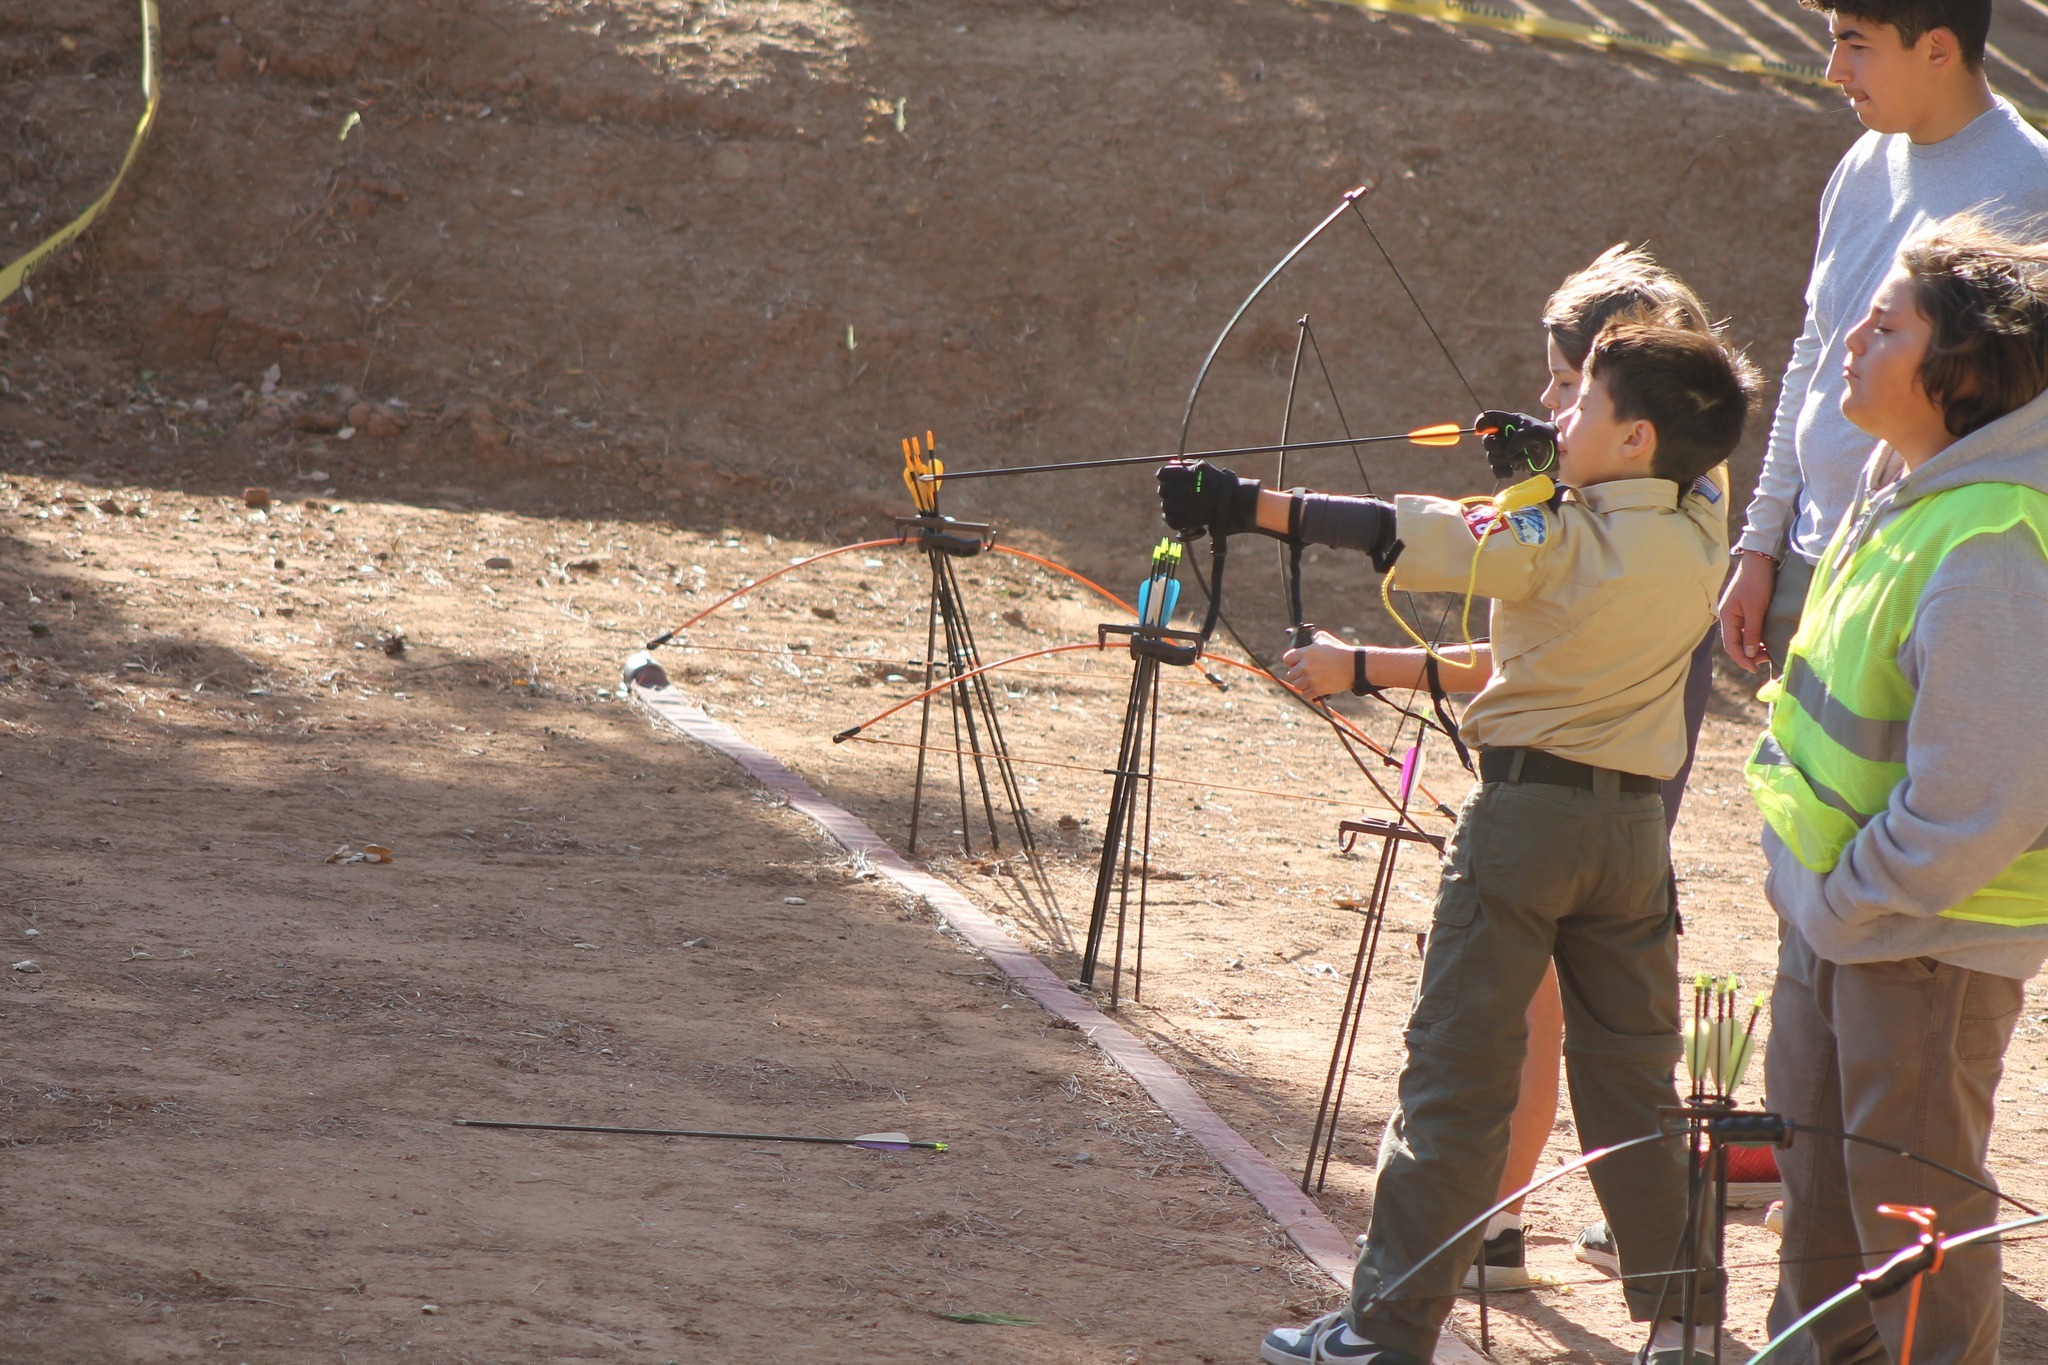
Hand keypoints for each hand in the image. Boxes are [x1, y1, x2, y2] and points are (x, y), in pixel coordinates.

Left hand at [1157, 461, 1260, 536]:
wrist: (1231, 502)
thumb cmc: (1218, 483)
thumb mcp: (1202, 467)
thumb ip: (1185, 466)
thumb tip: (1172, 465)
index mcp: (1180, 474)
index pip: (1161, 474)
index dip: (1166, 478)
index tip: (1173, 482)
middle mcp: (1175, 489)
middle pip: (1162, 490)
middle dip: (1171, 492)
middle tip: (1183, 496)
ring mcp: (1176, 506)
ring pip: (1165, 505)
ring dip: (1173, 506)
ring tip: (1187, 506)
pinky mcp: (1179, 520)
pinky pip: (1168, 519)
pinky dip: (1174, 518)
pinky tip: (1184, 515)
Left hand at [1280, 630, 1358, 699]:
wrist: (1354, 665)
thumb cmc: (1340, 651)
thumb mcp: (1325, 639)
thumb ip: (1313, 640)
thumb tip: (1308, 641)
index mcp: (1305, 653)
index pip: (1287, 659)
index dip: (1292, 661)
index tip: (1296, 663)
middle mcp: (1305, 666)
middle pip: (1291, 674)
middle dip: (1298, 674)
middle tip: (1306, 673)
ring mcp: (1310, 678)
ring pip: (1297, 685)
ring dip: (1303, 684)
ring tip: (1311, 681)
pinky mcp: (1317, 689)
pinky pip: (1306, 694)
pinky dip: (1310, 693)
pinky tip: (1315, 688)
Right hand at [1474, 410, 1557, 481]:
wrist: (1556, 455)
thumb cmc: (1547, 437)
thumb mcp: (1536, 432)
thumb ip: (1519, 438)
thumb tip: (1506, 452)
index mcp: (1508, 421)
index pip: (1488, 418)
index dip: (1481, 423)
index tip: (1482, 430)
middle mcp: (1503, 435)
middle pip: (1487, 441)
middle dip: (1499, 448)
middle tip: (1511, 450)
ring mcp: (1504, 450)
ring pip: (1491, 457)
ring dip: (1506, 460)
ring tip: (1524, 457)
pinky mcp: (1507, 464)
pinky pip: (1496, 469)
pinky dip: (1503, 472)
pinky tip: (1512, 472)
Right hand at [1718, 551, 1778, 672]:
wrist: (1760, 561)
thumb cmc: (1757, 583)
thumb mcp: (1756, 609)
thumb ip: (1752, 632)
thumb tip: (1749, 654)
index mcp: (1727, 617)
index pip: (1731, 645)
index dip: (1742, 659)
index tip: (1754, 669)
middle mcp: (1729, 617)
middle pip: (1735, 643)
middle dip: (1749, 654)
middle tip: (1767, 660)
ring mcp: (1736, 613)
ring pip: (1742, 637)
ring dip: (1754, 646)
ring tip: (1769, 651)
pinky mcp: (1745, 609)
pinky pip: (1748, 629)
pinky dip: (1756, 637)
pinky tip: (1767, 640)